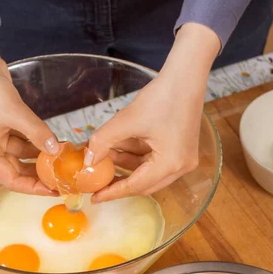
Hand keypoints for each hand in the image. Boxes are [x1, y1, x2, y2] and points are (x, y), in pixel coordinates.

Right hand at [0, 11, 59, 194]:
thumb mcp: (14, 113)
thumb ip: (37, 133)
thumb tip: (57, 150)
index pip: (11, 180)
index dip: (32, 187)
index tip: (53, 190)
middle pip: (17, 169)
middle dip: (39, 173)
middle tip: (63, 177)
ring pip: (23, 153)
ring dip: (41, 155)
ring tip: (63, 159)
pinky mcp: (4, 124)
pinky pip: (24, 138)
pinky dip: (38, 140)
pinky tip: (55, 142)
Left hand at [87, 23, 219, 202]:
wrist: (185, 76)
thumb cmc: (162, 96)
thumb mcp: (127, 120)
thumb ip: (103, 141)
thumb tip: (87, 160)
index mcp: (170, 164)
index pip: (135, 186)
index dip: (112, 192)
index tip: (94, 197)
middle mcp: (180, 167)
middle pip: (144, 184)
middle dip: (119, 180)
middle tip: (97, 181)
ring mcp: (183, 159)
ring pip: (148, 172)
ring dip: (126, 165)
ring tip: (104, 155)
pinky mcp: (181, 150)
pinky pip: (155, 160)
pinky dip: (136, 156)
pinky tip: (119, 147)